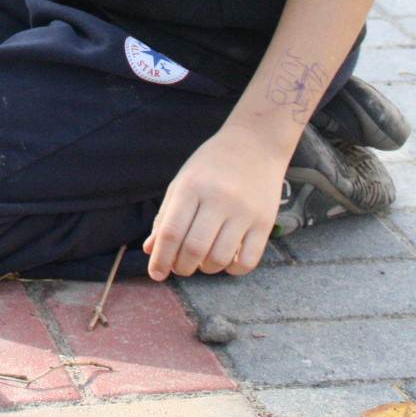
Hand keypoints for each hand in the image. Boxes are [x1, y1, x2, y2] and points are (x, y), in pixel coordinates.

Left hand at [143, 130, 289, 278]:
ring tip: (201, 261)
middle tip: (179, 267)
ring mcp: (244, 211)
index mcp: (192, 186)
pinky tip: (226, 259)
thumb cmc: (212, 165)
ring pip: (220, 259)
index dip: (160, 258)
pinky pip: (247, 261)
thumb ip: (166, 216)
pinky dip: (232, 269)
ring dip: (206, 269)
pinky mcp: (265, 222)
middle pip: (194, 249)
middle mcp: (219, 198)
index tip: (156, 273)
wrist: (255, 143)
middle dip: (181, 267)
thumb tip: (151, 250)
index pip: (171, 232)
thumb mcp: (182, 182)